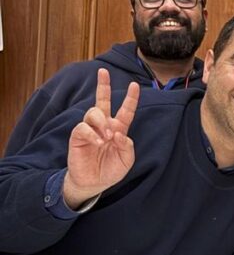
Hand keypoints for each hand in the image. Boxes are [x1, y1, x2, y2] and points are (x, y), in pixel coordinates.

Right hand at [64, 69, 139, 208]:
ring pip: (93, 112)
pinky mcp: (78, 137)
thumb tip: (119, 133)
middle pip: (102, 100)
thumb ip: (127, 146)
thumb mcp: (126, 159)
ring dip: (102, 122)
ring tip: (107, 137)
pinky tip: (98, 142)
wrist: (95, 183)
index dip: (130, 98)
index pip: (125, 110)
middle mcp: (104, 125)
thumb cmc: (111, 169)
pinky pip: (83, 128)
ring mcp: (90, 129)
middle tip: (103, 71)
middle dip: (103, 85)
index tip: (135, 85)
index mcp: (119, 129)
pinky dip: (92, 134)